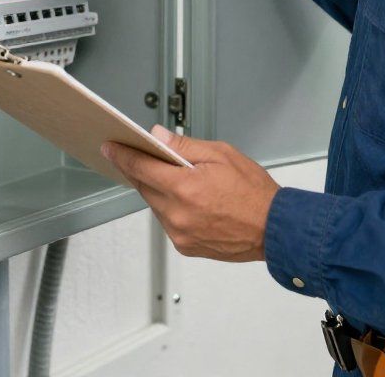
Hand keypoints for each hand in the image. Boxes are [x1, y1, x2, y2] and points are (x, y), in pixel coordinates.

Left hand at [101, 126, 279, 261]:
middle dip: (141, 170)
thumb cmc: (253, 192)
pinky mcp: (185, 246)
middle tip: (142, 155)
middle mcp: (177, 214)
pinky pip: (167, 221)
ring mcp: (180, 234)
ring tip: (173, 176)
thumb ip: (185, 147)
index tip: (110, 147)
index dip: (123, 155)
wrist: (274, 229)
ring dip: (157, 189)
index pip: (141, 167)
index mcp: (185, 188)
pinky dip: (170, 207)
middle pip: (144, 187)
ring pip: (155, 205)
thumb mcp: (221, 155)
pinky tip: (187, 198)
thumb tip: (159, 137)